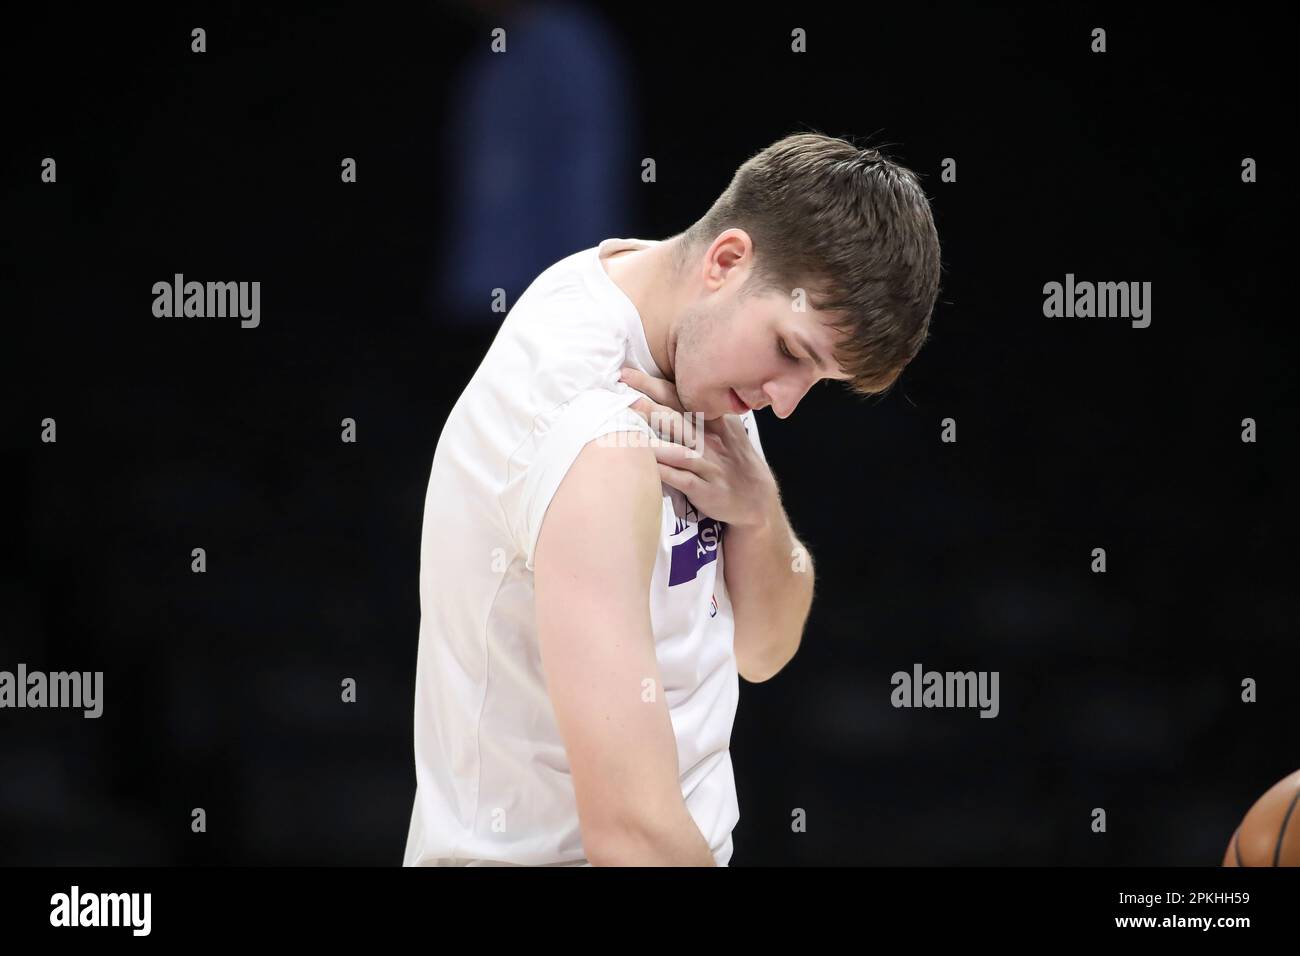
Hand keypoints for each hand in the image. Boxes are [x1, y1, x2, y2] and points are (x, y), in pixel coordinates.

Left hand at [618, 367, 776, 528]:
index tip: (627, 373)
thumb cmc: (731, 461)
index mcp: (713, 421)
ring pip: (679, 449)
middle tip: (621, 389)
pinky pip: (682, 479)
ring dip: (654, 437)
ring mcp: (709, 465)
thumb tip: (662, 394)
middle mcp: (710, 440)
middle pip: (677, 417)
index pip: (680, 397)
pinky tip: (646, 465)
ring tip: (629, 425)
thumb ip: (697, 413)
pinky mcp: (705, 489)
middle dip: (648, 402)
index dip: (653, 384)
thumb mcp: (723, 430)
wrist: (755, 499)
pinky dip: (664, 472)